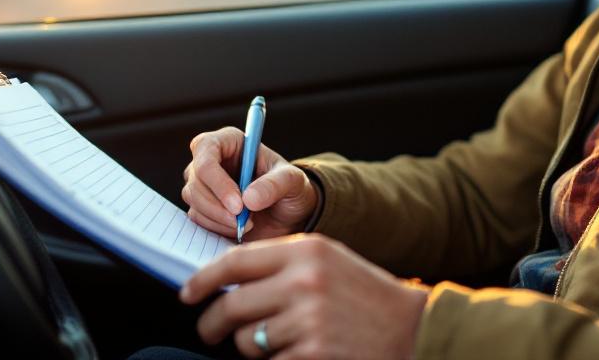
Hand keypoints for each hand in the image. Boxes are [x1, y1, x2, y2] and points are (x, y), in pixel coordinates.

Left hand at [180, 234, 428, 358]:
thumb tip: (226, 280)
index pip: (235, 261)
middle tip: (209, 330)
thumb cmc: (364, 293)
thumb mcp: (326, 261)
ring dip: (250, 346)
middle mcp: (304, 281)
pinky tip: (293, 352)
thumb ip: (281, 264)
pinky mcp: (313, 353)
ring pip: (248, 340)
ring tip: (272, 342)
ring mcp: (309, 319)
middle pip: (232, 306)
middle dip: (212, 323)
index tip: (188, 293)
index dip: (203, 279)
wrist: (410, 326)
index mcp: (305, 249)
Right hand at [183, 127, 318, 239]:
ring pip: (193, 200)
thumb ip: (274, 185)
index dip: (217, 178)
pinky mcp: (201, 206)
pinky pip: (196, 218)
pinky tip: (238, 228)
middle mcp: (211, 159)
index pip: (206, 148)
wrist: (288, 214)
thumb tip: (248, 198)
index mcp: (230, 141)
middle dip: (218, 206)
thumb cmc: (290, 188)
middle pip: (196, 179)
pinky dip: (216, 228)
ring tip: (248, 224)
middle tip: (246, 222)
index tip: (238, 205)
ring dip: (219, 218)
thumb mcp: (292, 181)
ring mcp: (204, 183)